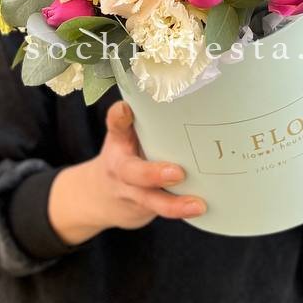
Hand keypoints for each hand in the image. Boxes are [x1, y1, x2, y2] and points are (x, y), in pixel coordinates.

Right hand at [70, 100, 207, 235]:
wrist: (98, 197)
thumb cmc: (126, 154)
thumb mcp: (127, 135)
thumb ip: (148, 119)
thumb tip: (193, 92)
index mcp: (119, 141)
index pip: (116, 125)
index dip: (120, 117)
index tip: (126, 110)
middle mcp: (121, 166)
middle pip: (132, 171)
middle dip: (153, 173)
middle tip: (177, 172)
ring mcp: (130, 191)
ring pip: (149, 199)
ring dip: (173, 204)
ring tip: (197, 204)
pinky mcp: (141, 209)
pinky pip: (161, 210)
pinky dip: (180, 211)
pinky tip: (204, 209)